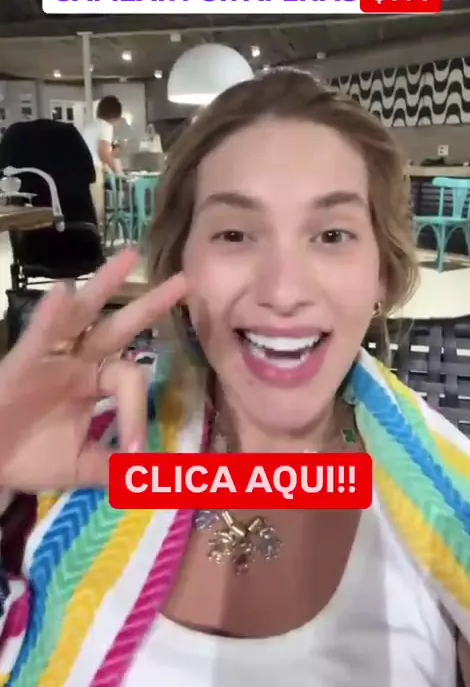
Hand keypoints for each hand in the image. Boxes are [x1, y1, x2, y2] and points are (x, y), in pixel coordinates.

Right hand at [0, 248, 185, 491]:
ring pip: (82, 315)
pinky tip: (63, 292)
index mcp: (95, 381)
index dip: (137, 412)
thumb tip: (158, 476)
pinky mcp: (22, 361)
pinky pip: (38, 335)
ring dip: (105, 285)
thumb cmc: (30, 457)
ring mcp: (51, 356)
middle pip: (120, 327)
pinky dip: (50, 316)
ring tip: (131, 257)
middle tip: (183, 280)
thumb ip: (117, 467)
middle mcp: (78, 361)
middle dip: (150, 304)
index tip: (138, 451)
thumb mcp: (82, 466)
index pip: (130, 381)